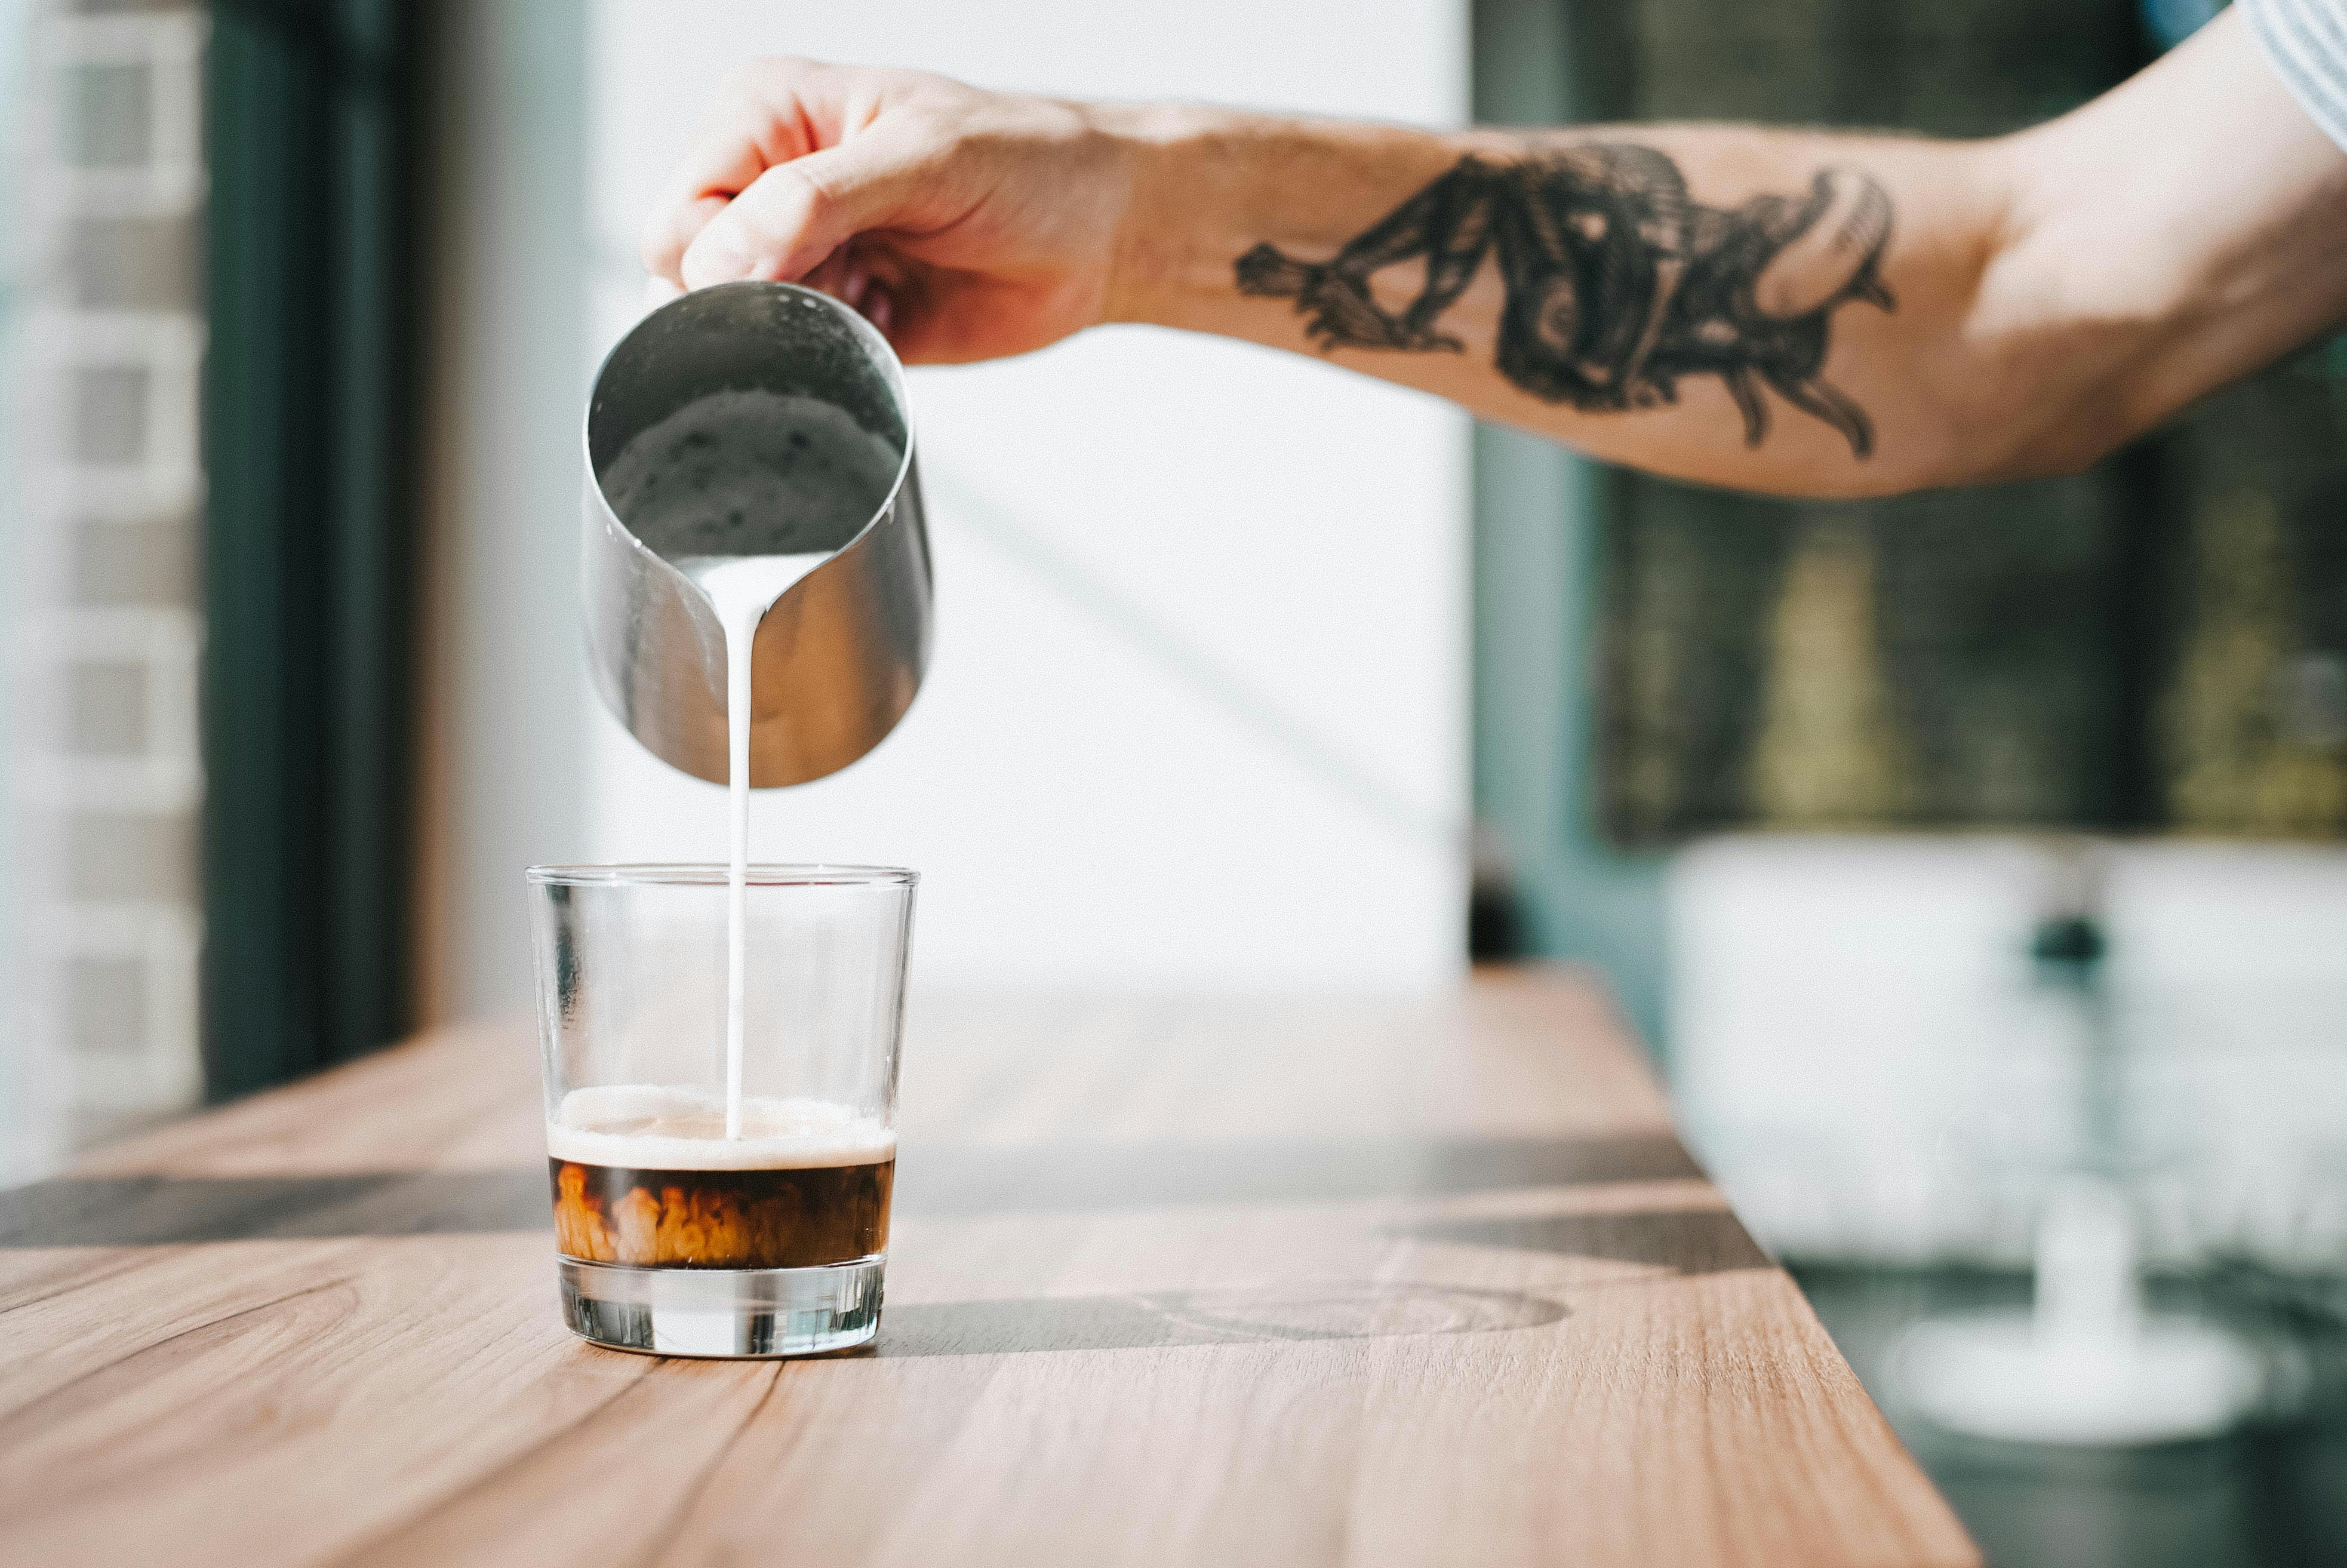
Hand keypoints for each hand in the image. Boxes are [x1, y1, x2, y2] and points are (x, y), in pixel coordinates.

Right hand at [641, 59, 1137, 363]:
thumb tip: (721, 258)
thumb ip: (812, 202)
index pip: (681, 206)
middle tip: (849, 273)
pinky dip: (835, 353)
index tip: (797, 266)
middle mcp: (770, 181)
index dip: (718, 255)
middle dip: (759, 295)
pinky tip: (888, 314)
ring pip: (738, 324)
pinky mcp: (837, 316)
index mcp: (769, 113)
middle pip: (691, 273)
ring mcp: (801, 253)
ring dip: (802, 326)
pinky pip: (796, 358)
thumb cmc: (1028, 165)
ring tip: (875, 287)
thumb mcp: (921, 159)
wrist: (1101, 234)